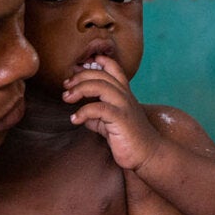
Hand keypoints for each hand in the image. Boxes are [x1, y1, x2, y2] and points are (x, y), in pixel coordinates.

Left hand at [62, 55, 163, 170]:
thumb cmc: (129, 138)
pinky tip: (75, 119)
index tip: (81, 64)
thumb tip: (80, 116)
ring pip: (100, 86)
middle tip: (66, 85)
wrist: (148, 154)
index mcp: (124, 93)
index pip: (114, 69)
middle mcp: (125, 95)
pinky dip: (83, 112)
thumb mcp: (110, 123)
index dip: (99, 61)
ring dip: (80, 89)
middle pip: (101, 74)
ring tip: (67, 98)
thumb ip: (96, 116)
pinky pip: (99, 108)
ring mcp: (124, 105)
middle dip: (80, 76)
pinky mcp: (121, 119)